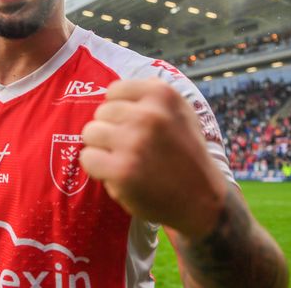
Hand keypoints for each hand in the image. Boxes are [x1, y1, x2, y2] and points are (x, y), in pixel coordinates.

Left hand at [79, 79, 226, 238]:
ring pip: (90, 133)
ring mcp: (133, 142)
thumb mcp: (181, 113)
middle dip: (111, 129)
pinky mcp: (121, 170)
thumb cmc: (186, 154)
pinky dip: (96, 167)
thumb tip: (117, 90)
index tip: (132, 125)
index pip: (114, 91)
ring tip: (122, 159)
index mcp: (163, 94)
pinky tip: (116, 173)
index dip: (118, 110)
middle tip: (131, 147)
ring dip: (101, 147)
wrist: (203, 200)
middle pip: (101, 112)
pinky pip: (87, 158)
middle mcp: (148, 115)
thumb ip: (152, 97)